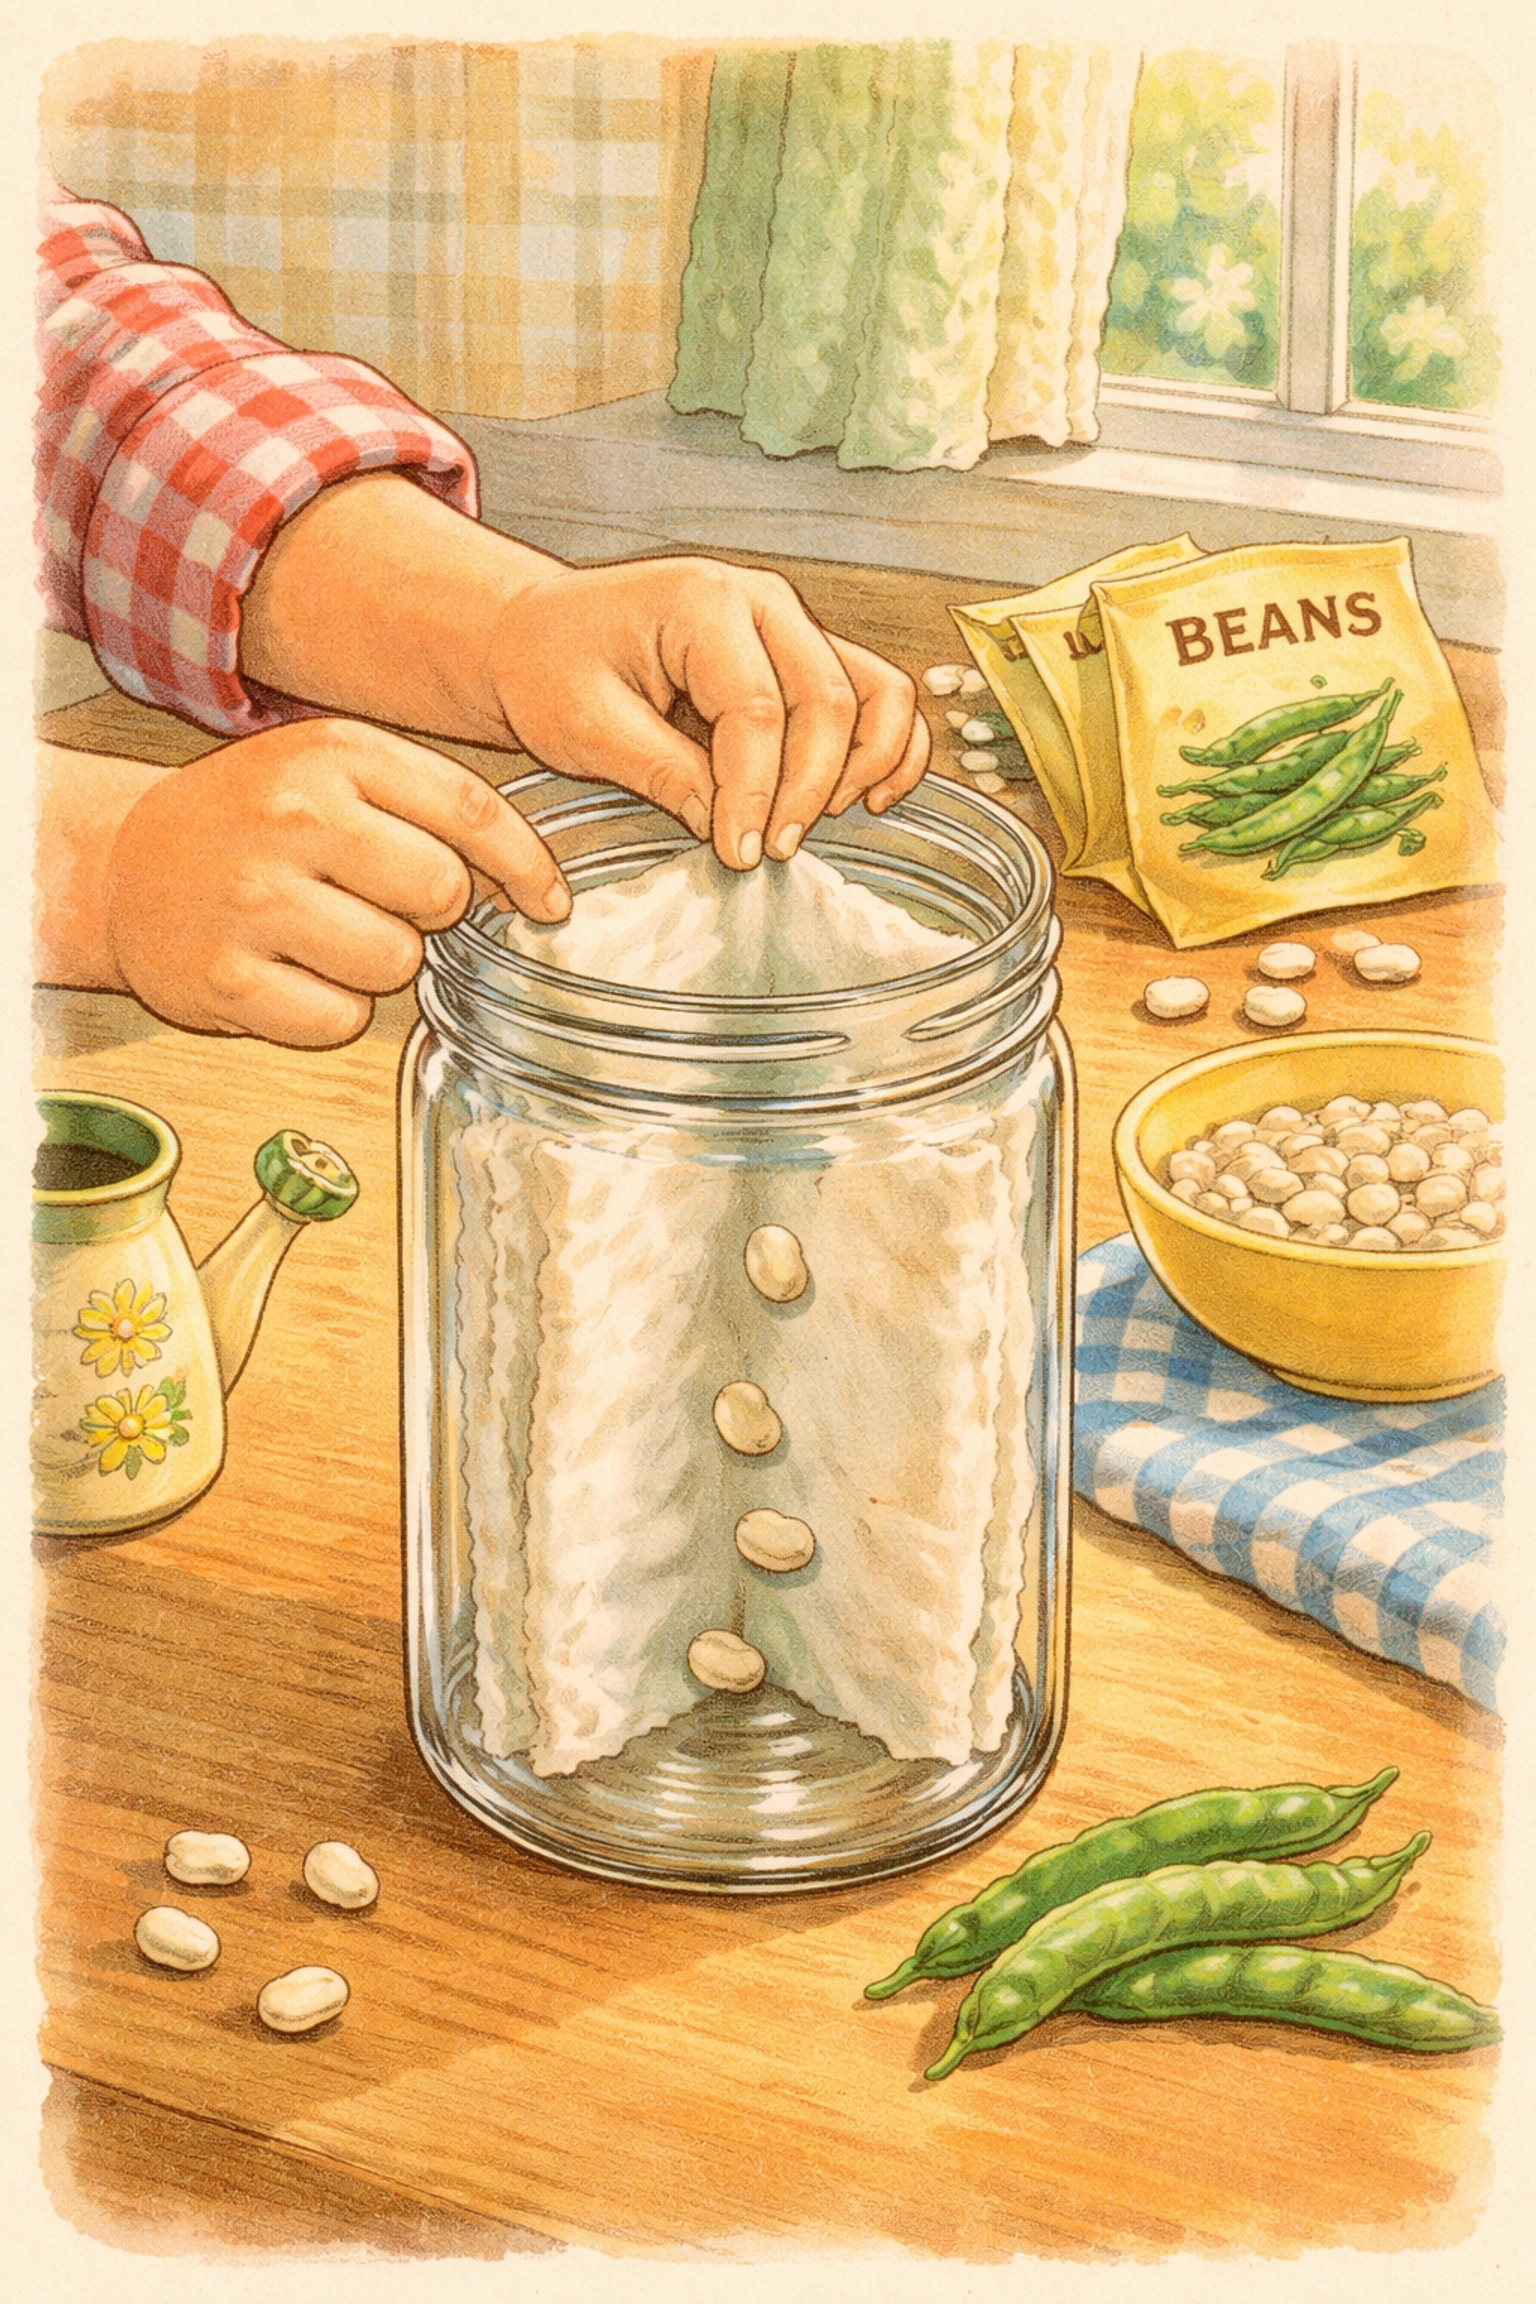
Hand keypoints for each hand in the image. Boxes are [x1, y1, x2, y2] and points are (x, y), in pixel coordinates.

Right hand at [91, 720, 567, 1045]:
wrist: (124, 865)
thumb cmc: (249, 822)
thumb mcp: (333, 777)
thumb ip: (431, 810)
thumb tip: (528, 884)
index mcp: (332, 754)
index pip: (469, 809)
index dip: (525, 865)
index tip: (546, 902)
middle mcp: (291, 817)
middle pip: (440, 890)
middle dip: (432, 910)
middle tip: (381, 901)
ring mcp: (254, 900)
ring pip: (395, 961)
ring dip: (379, 963)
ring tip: (327, 934)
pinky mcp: (227, 979)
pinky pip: (340, 1020)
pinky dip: (330, 1010)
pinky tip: (293, 973)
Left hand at [482, 557, 930, 869]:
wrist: (535, 636)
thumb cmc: (548, 667)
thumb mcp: (584, 726)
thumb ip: (662, 772)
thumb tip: (731, 827)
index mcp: (702, 602)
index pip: (756, 709)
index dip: (756, 792)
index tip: (738, 854)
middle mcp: (762, 602)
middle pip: (827, 702)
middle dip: (807, 791)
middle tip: (769, 851)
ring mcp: (790, 625)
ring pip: (872, 693)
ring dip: (862, 767)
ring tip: (816, 824)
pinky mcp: (801, 655)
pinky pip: (874, 694)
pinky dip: (888, 747)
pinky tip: (868, 799)